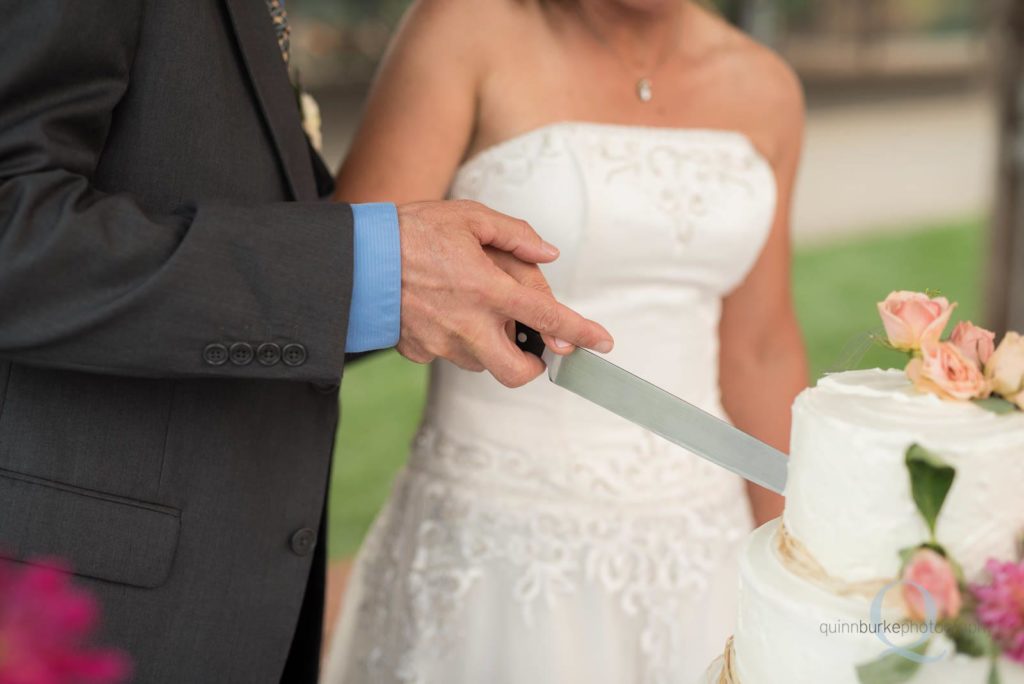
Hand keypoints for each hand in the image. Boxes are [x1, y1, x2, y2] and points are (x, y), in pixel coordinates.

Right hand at [395, 200, 613, 386]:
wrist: (353, 257)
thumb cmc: (412, 231)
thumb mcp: (469, 216)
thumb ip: (515, 236)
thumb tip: (547, 254)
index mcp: (487, 289)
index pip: (548, 319)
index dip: (580, 333)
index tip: (602, 344)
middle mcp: (468, 325)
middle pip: (517, 371)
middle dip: (533, 365)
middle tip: (532, 344)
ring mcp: (441, 344)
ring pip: (483, 363)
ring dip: (492, 345)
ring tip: (473, 307)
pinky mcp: (418, 351)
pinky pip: (449, 355)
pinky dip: (457, 340)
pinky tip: (442, 311)